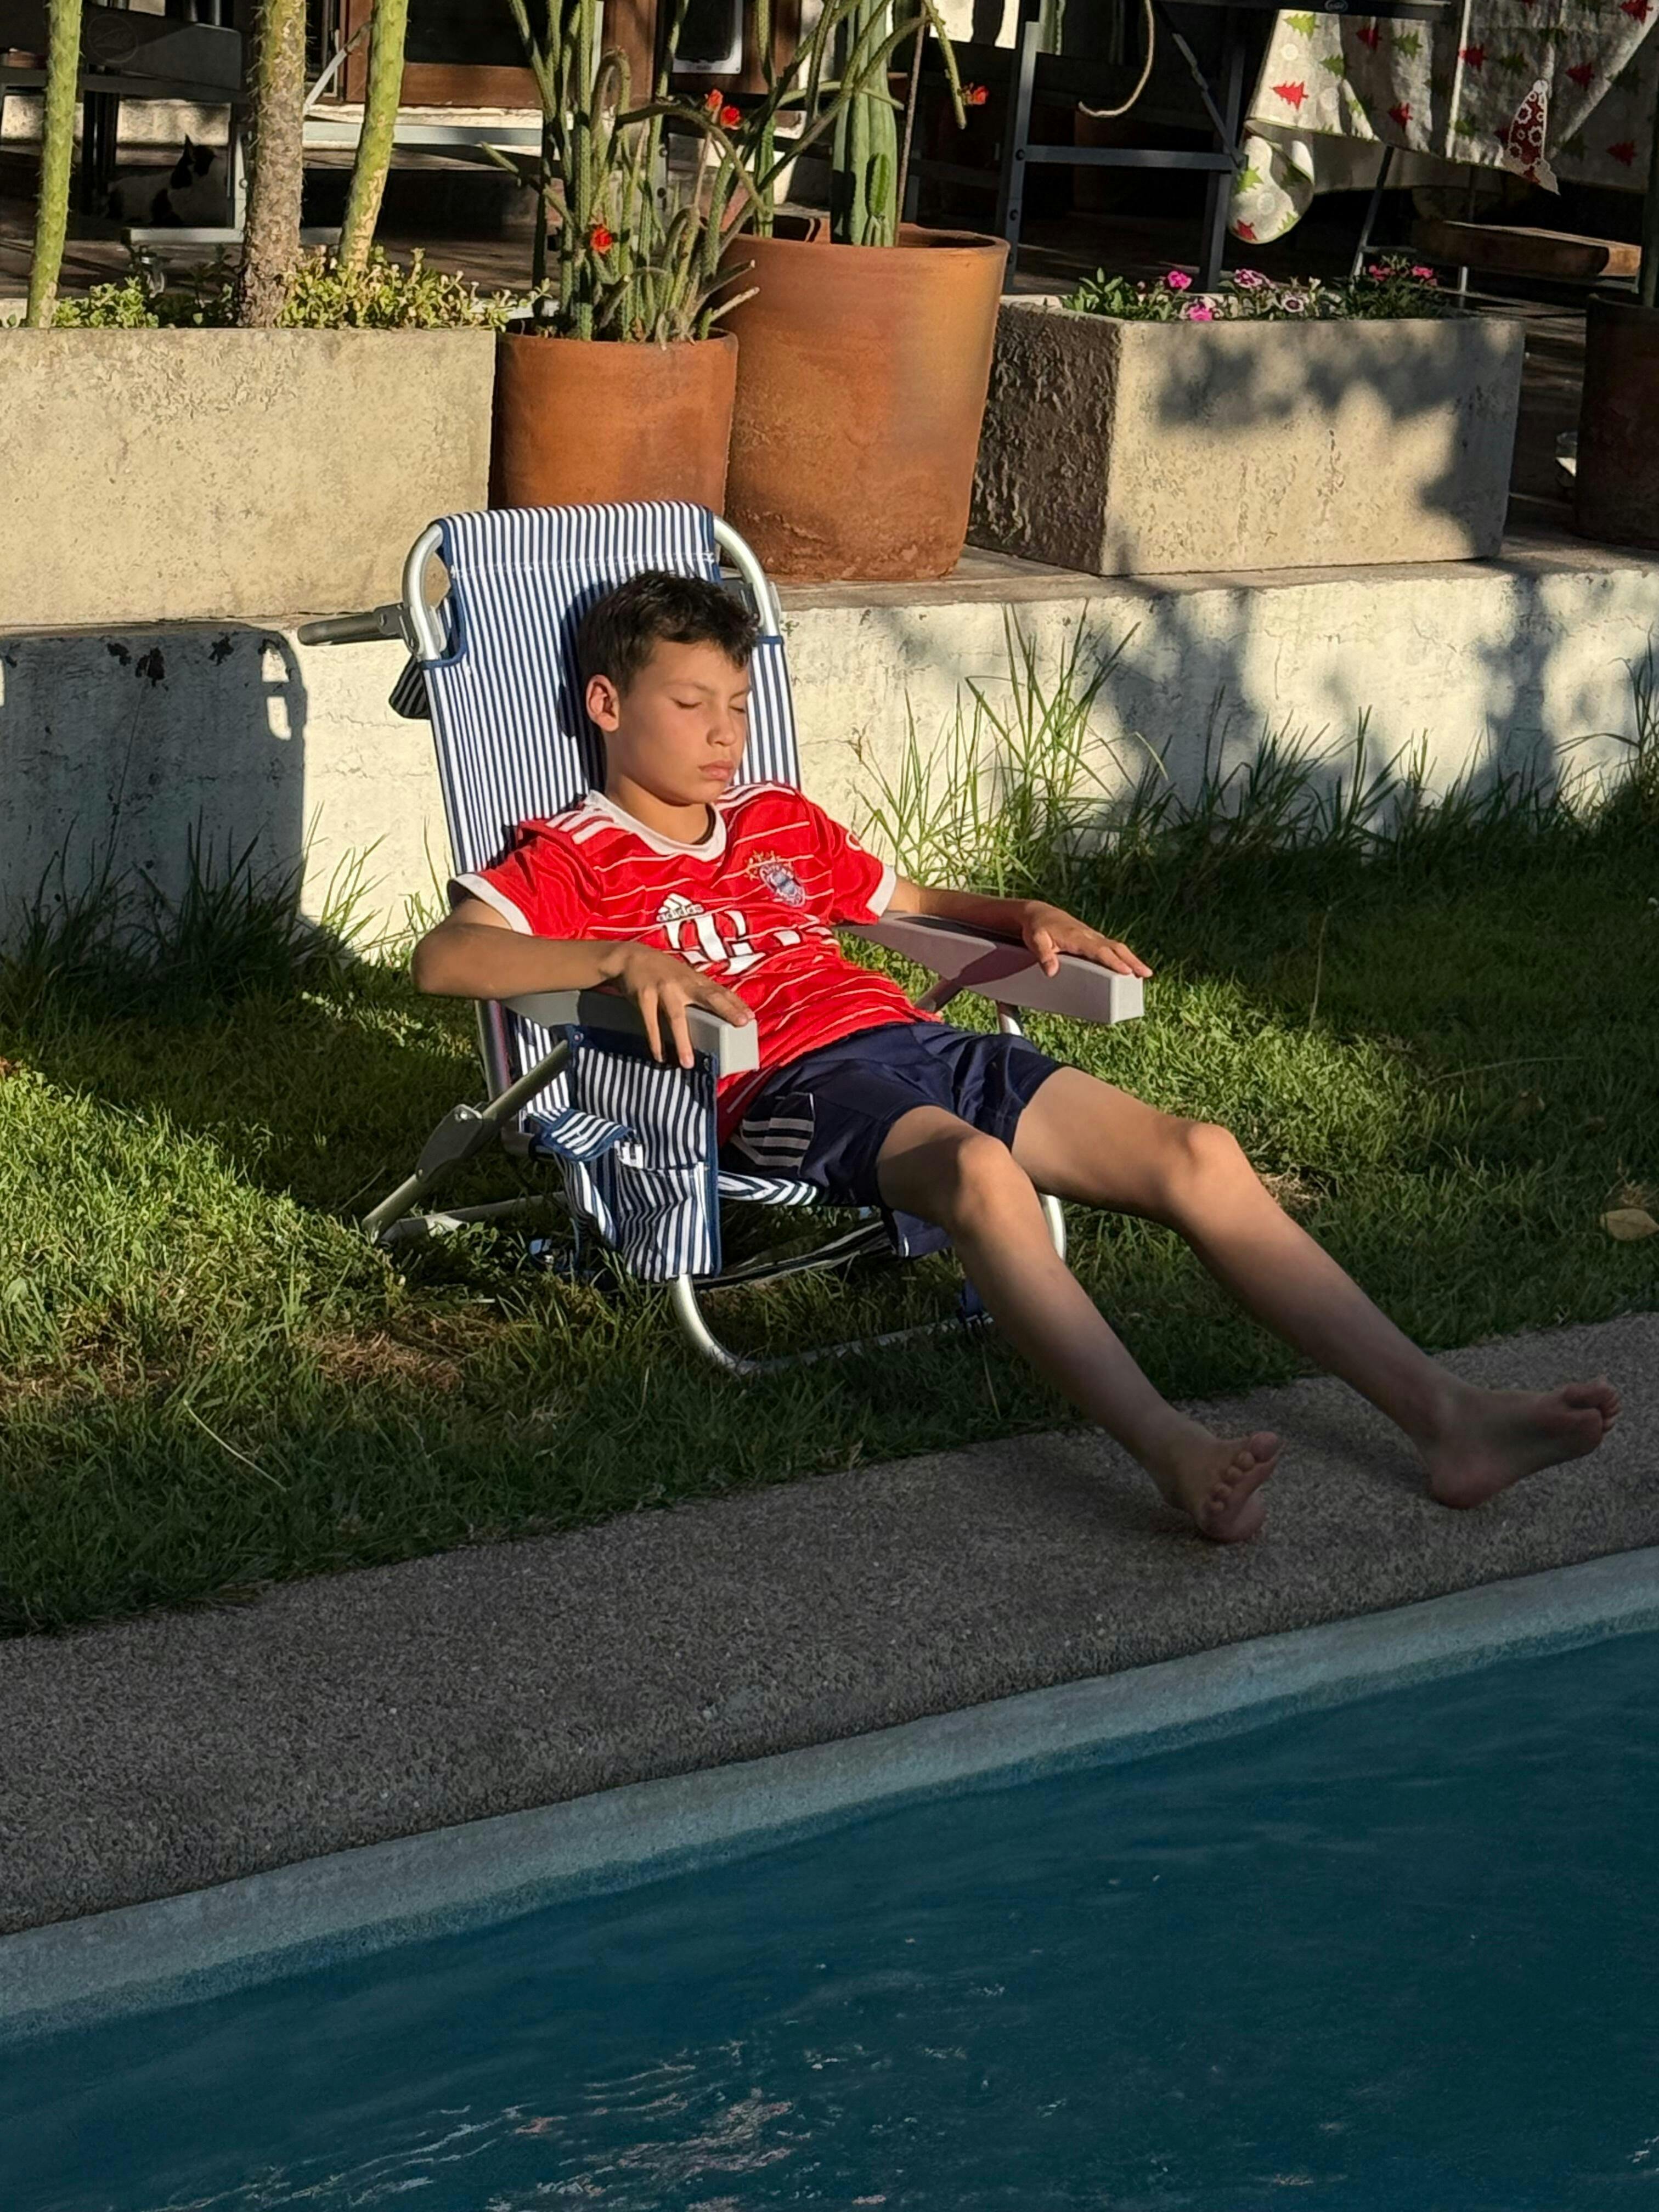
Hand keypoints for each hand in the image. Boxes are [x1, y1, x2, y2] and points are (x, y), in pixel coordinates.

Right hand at [606, 943, 755, 1068]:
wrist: (630, 957)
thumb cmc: (661, 971)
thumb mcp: (684, 976)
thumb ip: (700, 991)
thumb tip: (721, 1012)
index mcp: (694, 980)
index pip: (721, 992)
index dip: (736, 1004)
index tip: (750, 1019)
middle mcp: (682, 983)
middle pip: (709, 997)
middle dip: (726, 1010)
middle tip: (741, 1025)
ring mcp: (664, 989)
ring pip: (676, 1018)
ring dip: (683, 1042)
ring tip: (688, 1063)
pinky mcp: (644, 996)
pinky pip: (651, 1023)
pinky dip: (655, 1041)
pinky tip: (660, 1056)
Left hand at [1021, 902, 1151, 980]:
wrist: (1039, 913)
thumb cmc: (1037, 928)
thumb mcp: (1035, 940)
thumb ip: (1043, 955)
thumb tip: (1052, 972)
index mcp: (1077, 937)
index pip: (1099, 950)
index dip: (1113, 961)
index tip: (1126, 971)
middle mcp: (1089, 935)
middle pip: (1115, 948)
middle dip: (1131, 961)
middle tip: (1145, 973)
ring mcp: (1093, 937)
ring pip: (1117, 948)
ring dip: (1132, 959)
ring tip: (1145, 974)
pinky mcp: (1093, 940)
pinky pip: (1112, 948)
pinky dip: (1123, 957)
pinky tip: (1130, 968)